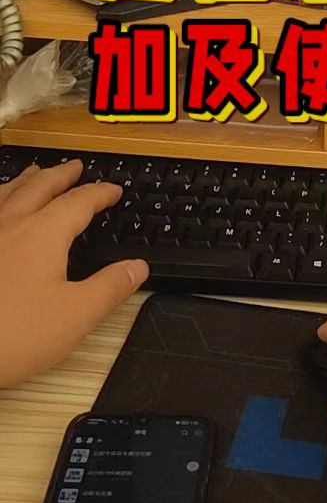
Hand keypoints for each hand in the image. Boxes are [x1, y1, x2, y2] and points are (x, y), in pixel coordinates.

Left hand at [0, 160, 147, 388]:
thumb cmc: (11, 334)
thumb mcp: (75, 316)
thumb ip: (110, 288)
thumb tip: (137, 267)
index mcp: (44, 234)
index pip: (79, 202)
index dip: (100, 193)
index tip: (114, 190)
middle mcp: (11, 224)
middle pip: (40, 187)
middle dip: (61, 176)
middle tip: (74, 167)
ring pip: (7, 193)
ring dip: (27, 180)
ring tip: (35, 173)